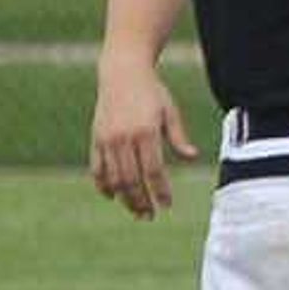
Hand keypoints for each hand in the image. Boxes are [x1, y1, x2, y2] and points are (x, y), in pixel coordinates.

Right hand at [90, 63, 198, 220]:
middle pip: (131, 180)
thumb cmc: (152, 93)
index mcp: (146, 131)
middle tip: (150, 216)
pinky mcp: (96, 139)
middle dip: (141, 201)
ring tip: (136, 210)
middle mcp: (124, 138)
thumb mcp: (171, 111)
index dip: (160, 191)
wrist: (122, 73)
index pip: (153, 171)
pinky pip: (97, 169)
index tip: (167, 206)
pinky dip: (103, 185)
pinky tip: (113, 196)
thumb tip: (193, 158)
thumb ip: (179, 137)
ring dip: (124, 198)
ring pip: (114, 178)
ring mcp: (107, 139)